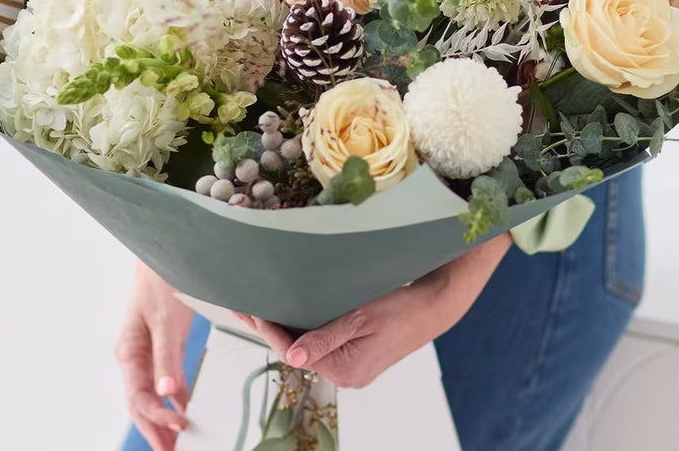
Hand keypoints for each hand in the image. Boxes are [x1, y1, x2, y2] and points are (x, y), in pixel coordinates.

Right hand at [115, 260, 193, 450]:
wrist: (164, 248)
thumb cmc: (162, 279)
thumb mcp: (167, 318)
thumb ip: (167, 355)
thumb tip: (168, 393)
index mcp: (129, 352)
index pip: (140, 398)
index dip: (158, 417)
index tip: (182, 426)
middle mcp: (133, 355)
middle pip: (140, 403)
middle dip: (154, 429)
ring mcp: (145, 350)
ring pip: (150, 393)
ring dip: (160, 418)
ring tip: (175, 441)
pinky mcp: (159, 342)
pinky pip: (162, 377)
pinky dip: (170, 396)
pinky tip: (181, 407)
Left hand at [237, 232, 511, 388]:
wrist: (434, 305)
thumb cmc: (402, 308)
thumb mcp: (361, 318)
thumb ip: (324, 337)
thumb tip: (291, 356)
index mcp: (346, 369)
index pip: (294, 350)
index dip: (269, 328)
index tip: (249, 309)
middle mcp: (345, 373)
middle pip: (297, 349)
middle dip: (271, 327)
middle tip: (243, 306)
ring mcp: (351, 365)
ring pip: (307, 344)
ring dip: (285, 325)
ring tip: (259, 306)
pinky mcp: (356, 354)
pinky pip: (321, 341)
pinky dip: (304, 326)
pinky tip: (290, 311)